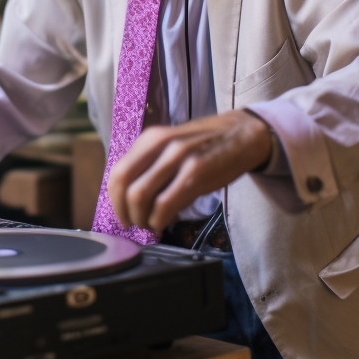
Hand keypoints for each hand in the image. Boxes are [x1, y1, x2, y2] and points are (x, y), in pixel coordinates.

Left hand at [107, 110, 271, 235]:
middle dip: (123, 211)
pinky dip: (158, 220)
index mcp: (151, 138)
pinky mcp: (196, 173)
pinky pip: (164, 204)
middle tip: (132, 223)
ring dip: (140, 218)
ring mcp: (178, 157)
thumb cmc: (207, 146)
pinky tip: (164, 222)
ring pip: (139, 196)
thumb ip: (151, 165)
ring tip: (151, 223)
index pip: (118, 172)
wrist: (243, 135)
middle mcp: (161, 144)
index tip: (122, 213)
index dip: (115, 199)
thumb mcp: (172, 145)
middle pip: (123, 184)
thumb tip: (130, 198)